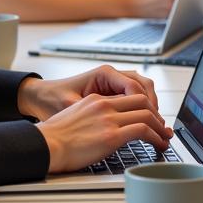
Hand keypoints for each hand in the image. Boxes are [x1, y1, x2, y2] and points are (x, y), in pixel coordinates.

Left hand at [18, 65, 159, 119]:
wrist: (41, 98)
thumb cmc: (53, 101)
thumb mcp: (73, 107)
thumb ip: (97, 113)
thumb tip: (120, 123)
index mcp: (104, 74)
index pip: (135, 88)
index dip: (147, 107)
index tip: (154, 124)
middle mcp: (111, 75)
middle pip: (143, 86)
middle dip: (154, 107)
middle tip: (161, 128)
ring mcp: (112, 82)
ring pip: (141, 89)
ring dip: (150, 106)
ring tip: (156, 126)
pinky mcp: (111, 90)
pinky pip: (133, 94)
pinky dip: (141, 106)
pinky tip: (144, 121)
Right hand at [37, 93, 172, 173]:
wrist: (44, 146)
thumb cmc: (54, 138)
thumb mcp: (75, 116)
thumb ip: (93, 117)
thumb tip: (104, 130)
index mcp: (97, 99)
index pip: (129, 94)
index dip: (145, 106)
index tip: (151, 118)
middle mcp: (105, 105)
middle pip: (142, 100)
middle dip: (157, 114)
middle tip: (162, 128)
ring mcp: (109, 119)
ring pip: (147, 114)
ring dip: (160, 127)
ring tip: (165, 138)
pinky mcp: (111, 136)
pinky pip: (142, 130)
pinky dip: (156, 137)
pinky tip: (159, 145)